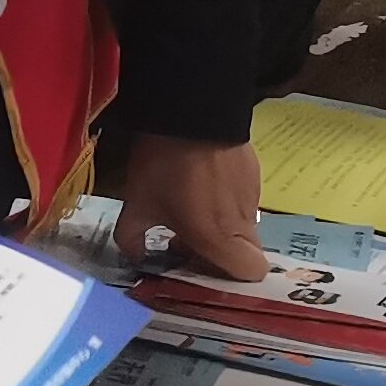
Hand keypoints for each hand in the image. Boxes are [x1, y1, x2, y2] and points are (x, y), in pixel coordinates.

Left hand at [115, 133, 266, 279]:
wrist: (190, 109)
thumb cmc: (162, 166)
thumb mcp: (136, 204)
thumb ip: (132, 240)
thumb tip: (135, 257)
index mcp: (218, 238)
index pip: (250, 274)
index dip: (228, 276)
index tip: (198, 263)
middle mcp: (243, 221)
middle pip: (247, 253)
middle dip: (222, 254)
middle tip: (190, 238)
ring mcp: (253, 194)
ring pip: (245, 226)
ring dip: (223, 226)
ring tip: (192, 204)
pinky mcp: (254, 171)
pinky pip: (244, 199)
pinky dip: (227, 201)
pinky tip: (203, 180)